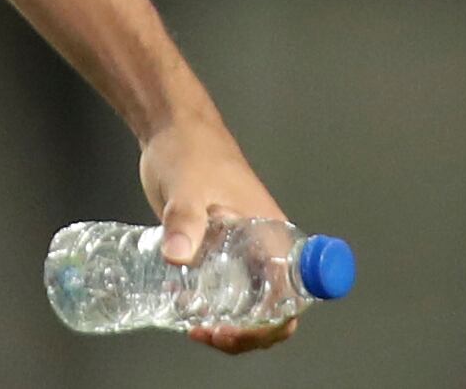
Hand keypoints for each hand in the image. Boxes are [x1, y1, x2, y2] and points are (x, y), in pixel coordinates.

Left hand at [140, 110, 298, 353]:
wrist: (172, 131)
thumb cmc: (191, 150)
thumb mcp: (187, 188)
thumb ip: (183, 221)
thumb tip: (176, 257)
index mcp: (272, 235)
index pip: (294, 294)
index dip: (274, 321)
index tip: (237, 328)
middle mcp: (263, 248)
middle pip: (274, 310)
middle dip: (247, 334)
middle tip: (208, 332)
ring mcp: (242, 251)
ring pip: (250, 305)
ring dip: (229, 326)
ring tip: (194, 326)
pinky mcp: (218, 250)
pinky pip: (226, 291)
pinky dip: (210, 307)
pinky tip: (181, 304)